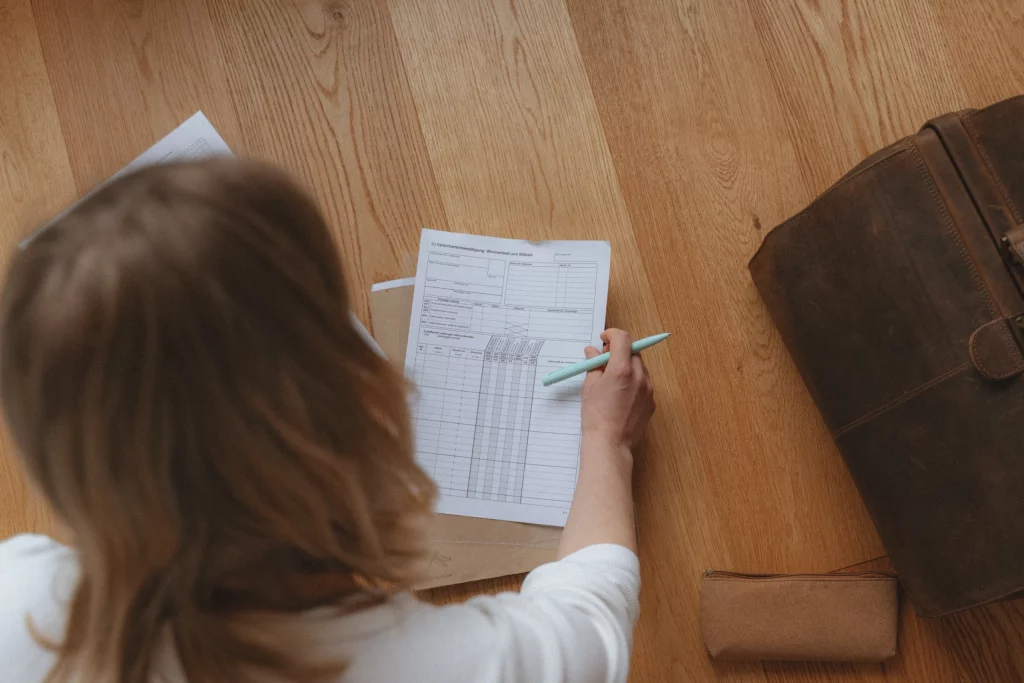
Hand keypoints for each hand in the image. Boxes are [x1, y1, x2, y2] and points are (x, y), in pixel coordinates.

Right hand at [580, 329, 654, 450]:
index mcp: (621, 370)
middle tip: (605, 359)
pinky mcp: (651, 402)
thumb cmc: (596, 417)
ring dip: (627, 366)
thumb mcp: (589, 387)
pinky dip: (634, 382)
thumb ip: (594, 365)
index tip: (604, 339)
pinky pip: (644, 383)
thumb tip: (593, 352)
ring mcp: (648, 390)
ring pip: (640, 368)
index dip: (612, 335)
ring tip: (612, 380)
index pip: (622, 339)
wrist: (610, 444)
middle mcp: (639, 377)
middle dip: (619, 351)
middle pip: (633, 352)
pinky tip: (621, 394)